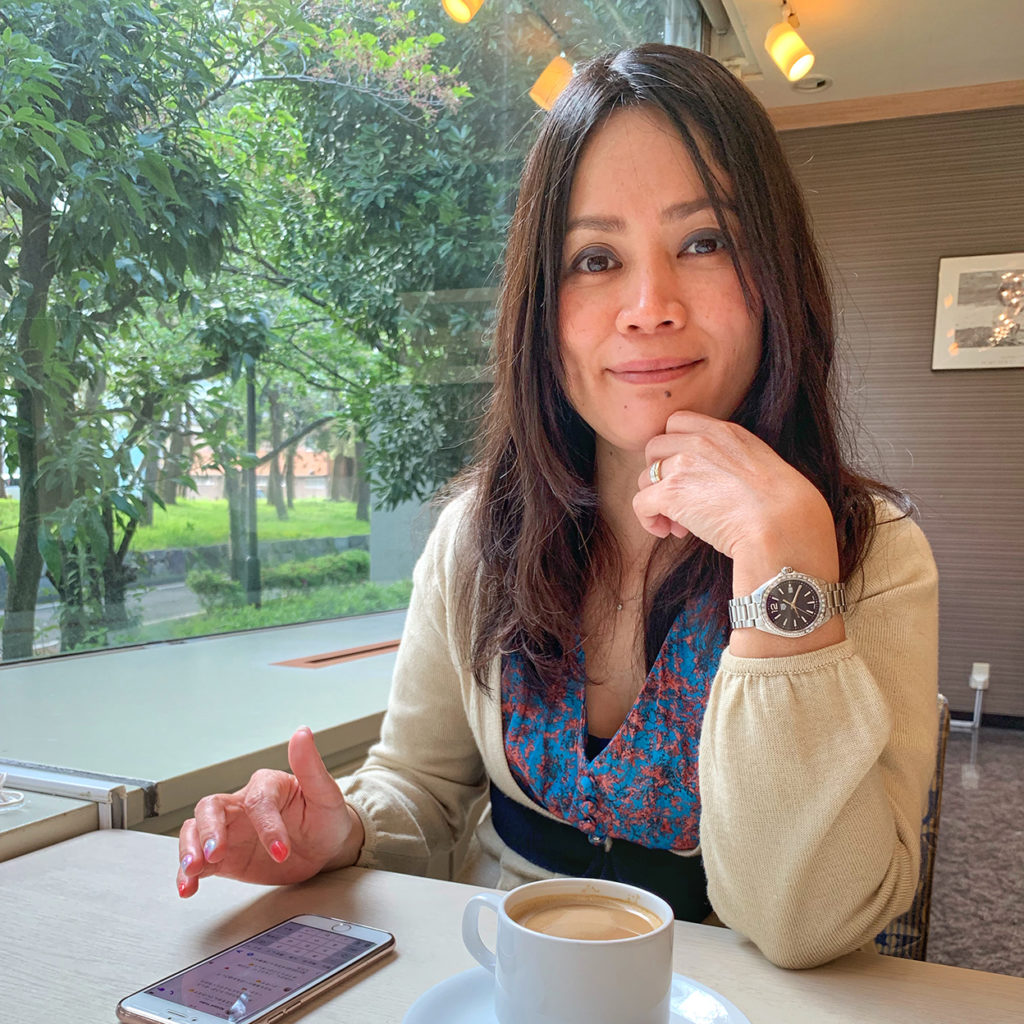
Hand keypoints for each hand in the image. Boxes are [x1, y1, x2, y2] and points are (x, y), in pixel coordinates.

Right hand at [176, 726, 363, 897]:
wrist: (325, 848)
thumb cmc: (325, 817)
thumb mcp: (325, 793)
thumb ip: (310, 766)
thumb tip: (303, 733)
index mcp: (266, 786)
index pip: (258, 801)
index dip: (267, 825)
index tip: (281, 850)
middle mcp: (242, 805)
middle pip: (211, 807)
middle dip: (209, 830)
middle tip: (215, 854)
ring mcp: (230, 831)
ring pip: (195, 830)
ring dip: (190, 849)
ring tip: (194, 870)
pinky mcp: (225, 857)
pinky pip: (199, 863)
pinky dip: (189, 875)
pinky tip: (189, 887)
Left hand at [632, 411, 834, 569]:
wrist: (781, 524)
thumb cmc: (780, 507)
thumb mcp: (760, 465)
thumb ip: (730, 460)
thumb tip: (710, 483)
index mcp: (723, 432)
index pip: (678, 423)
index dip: (673, 449)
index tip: (686, 474)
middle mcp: (699, 442)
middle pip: (654, 448)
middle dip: (659, 473)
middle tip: (679, 502)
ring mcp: (682, 465)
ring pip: (645, 477)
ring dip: (656, 500)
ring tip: (678, 524)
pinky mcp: (670, 492)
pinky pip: (640, 502)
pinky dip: (648, 519)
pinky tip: (665, 532)